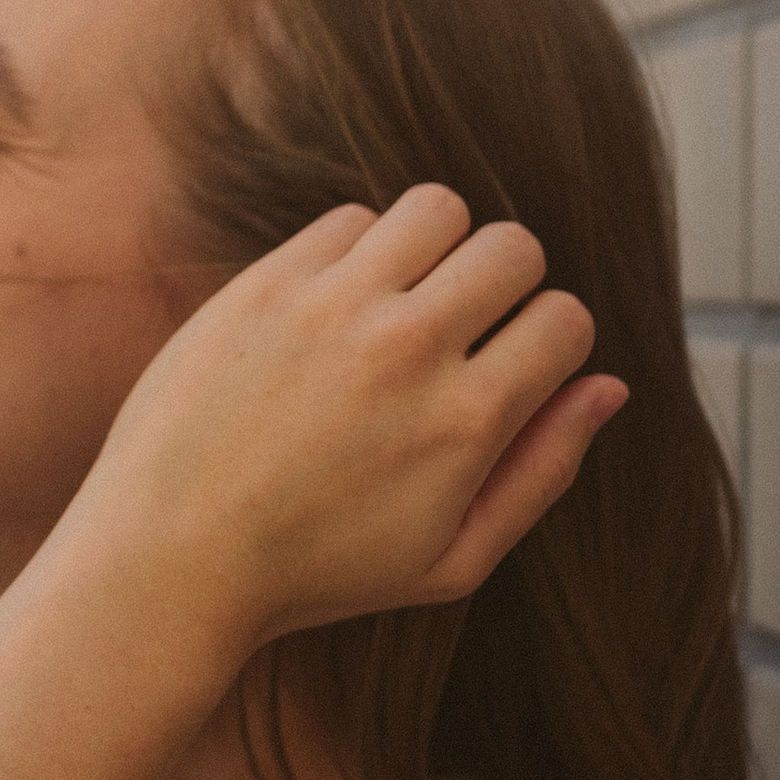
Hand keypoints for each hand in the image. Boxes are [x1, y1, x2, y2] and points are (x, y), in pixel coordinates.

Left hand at [64, 183, 624, 660]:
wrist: (169, 555)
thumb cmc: (316, 571)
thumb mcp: (452, 560)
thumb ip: (544, 470)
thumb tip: (610, 386)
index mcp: (466, 422)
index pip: (566, 318)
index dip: (552, 341)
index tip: (510, 369)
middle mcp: (406, 350)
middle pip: (514, 246)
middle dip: (508, 283)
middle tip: (463, 331)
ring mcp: (331, 307)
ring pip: (439, 208)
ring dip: (439, 247)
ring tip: (407, 301)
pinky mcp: (266, 283)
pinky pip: (350, 217)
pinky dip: (360, 249)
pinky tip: (338, 306)